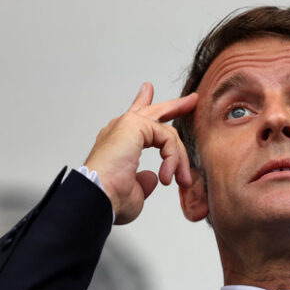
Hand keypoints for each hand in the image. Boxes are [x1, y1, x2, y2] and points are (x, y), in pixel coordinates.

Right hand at [84, 83, 197, 224]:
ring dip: (179, 159)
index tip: (149, 91)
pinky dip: (173, 159)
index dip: (144, 104)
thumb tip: (152, 177)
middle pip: (152, 111)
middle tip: (191, 100)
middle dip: (175, 106)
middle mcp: (120, 129)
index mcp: (118, 142)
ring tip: (183, 180)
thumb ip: (143, 181)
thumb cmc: (110, 198)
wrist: (98, 196)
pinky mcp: (135, 125)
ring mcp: (127, 124)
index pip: (135, 121)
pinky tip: (167, 176)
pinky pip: (168, 139)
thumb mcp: (133, 190)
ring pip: (167, 133)